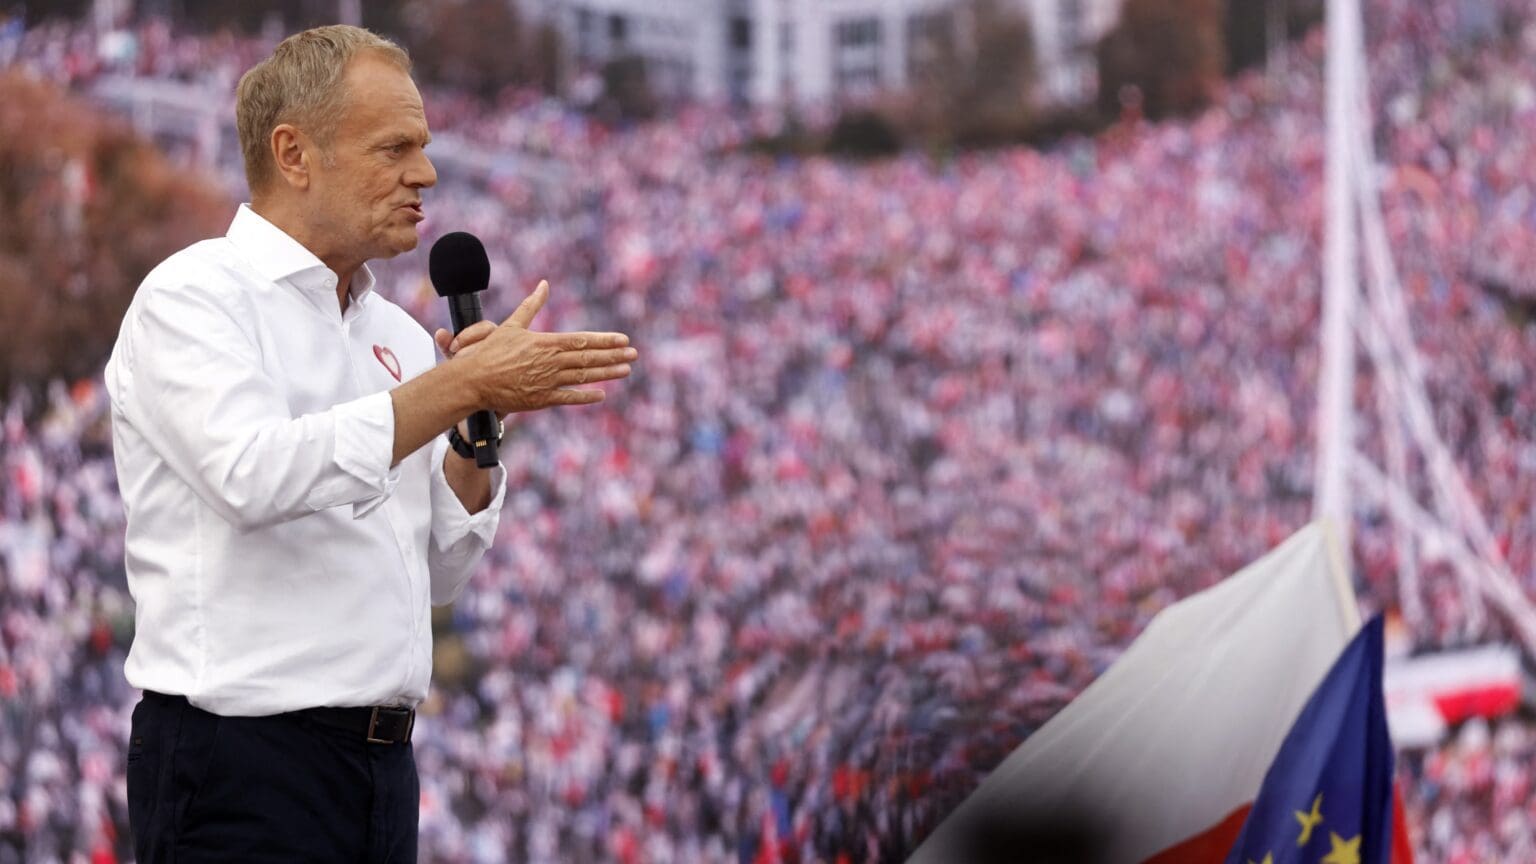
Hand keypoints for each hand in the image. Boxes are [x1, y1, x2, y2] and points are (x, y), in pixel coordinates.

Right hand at [440, 280, 635, 414]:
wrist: (472, 380)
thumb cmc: (490, 351)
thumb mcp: (512, 325)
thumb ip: (532, 305)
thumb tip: (543, 284)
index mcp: (546, 343)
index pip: (582, 340)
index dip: (605, 341)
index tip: (623, 340)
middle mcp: (550, 362)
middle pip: (588, 358)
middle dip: (613, 356)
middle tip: (634, 354)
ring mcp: (547, 382)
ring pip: (583, 377)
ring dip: (607, 373)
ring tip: (626, 370)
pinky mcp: (541, 399)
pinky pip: (569, 398)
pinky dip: (586, 396)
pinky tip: (601, 394)